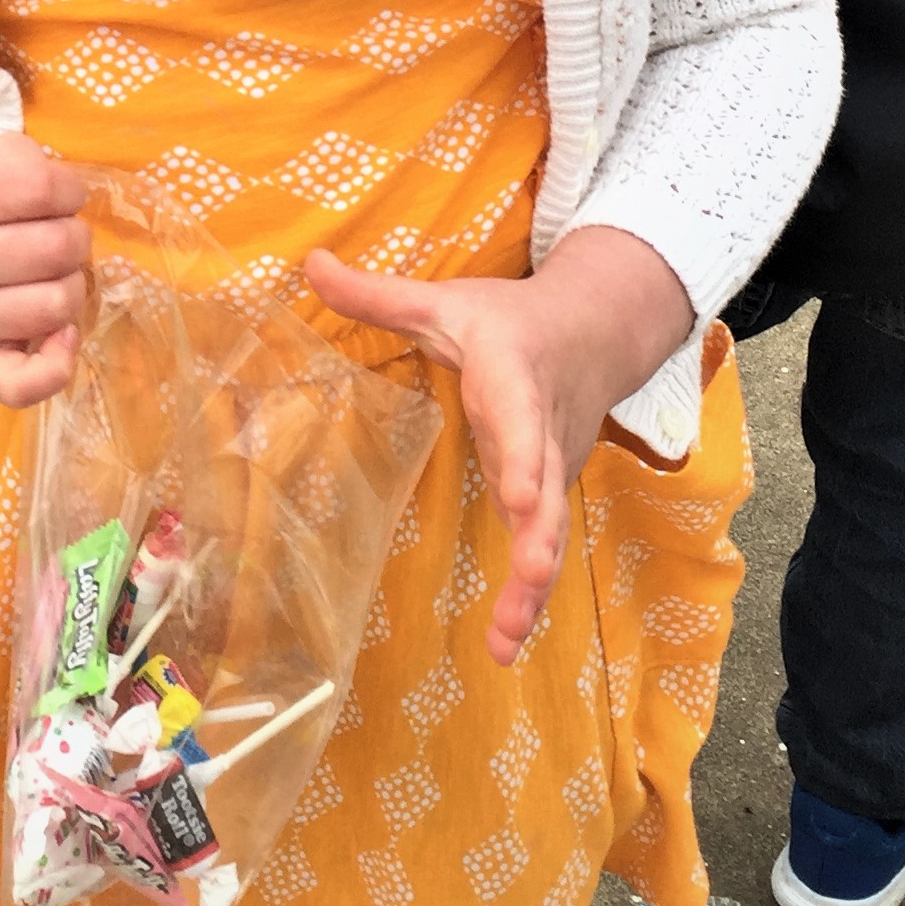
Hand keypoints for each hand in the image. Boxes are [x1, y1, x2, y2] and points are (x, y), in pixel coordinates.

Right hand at [0, 137, 90, 406]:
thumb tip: (65, 195)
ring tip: (51, 276)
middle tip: (55, 238)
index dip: (68, 189)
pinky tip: (62, 335)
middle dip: (74, 237)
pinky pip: (23, 386)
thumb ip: (22, 157)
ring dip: (72, 285)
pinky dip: (57, 364)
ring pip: (55, 304)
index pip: (38, 187)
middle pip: (55, 247)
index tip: (60, 197)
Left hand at [306, 226, 694, 665]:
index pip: (521, 418)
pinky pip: (543, 548)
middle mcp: (542, 432)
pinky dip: (529, 596)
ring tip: (505, 639)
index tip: (521, 496)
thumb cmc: (508, 321)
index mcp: (514, 379)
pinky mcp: (549, 498)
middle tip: (532, 576)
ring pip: (550, 534)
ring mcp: (551, 470)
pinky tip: (504, 642)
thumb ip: (378, 295)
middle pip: (547, 491)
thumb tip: (309, 262)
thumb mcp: (444, 302)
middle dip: (539, 537)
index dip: (523, 456)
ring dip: (531, 588)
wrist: (595, 333)